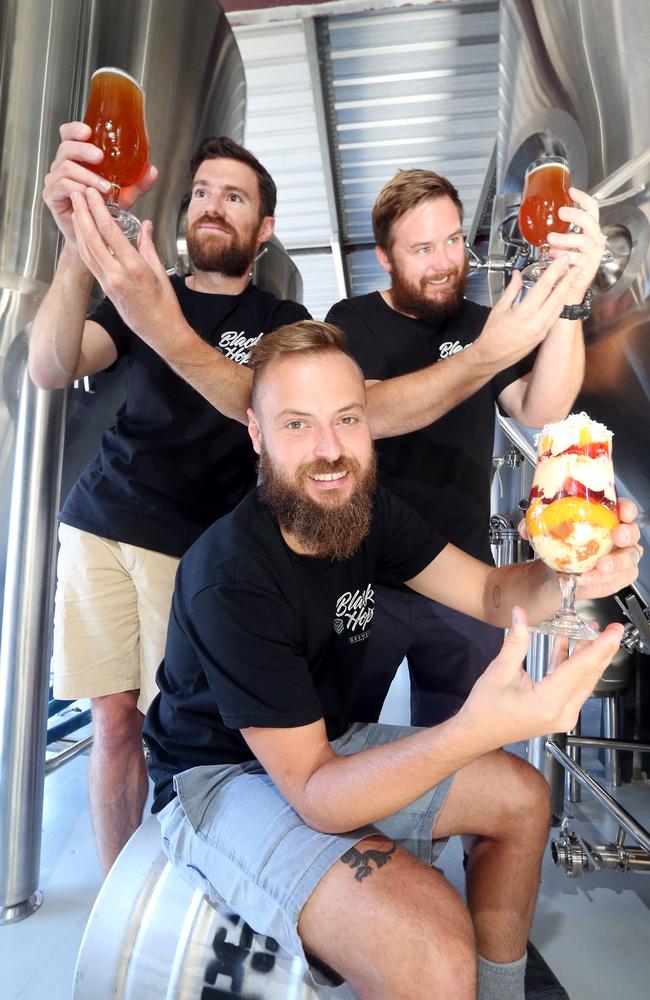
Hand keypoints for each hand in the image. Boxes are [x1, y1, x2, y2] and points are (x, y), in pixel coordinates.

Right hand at [43, 121, 157, 248]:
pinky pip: (62, 185)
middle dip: (83, 149)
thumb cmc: (103, 211)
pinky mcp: (51, 195)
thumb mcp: (123, 195)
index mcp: (76, 158)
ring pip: (65, 167)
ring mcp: (54, 179)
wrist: (93, 236)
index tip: (88, 131)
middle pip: (66, 147)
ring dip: (87, 176)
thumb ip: (137, 183)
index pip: (68, 135)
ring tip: (105, 187)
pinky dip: (77, 188)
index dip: (74, 129)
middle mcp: (63, 165)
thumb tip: (152, 170)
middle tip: (100, 157)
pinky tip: (89, 196)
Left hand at [70, 186, 182, 349]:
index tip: (93, 194)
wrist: (159, 331)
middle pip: (92, 238)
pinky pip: (90, 262)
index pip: (110, 232)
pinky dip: (83, 245)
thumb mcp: (160, 272)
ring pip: (87, 249)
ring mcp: (108, 282)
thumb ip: (148, 246)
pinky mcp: (104, 288)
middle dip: (83, 213)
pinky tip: (81, 234)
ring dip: (79, 227)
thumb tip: (145, 226)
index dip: (99, 210)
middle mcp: (116, 274)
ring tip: (76, 208)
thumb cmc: (164, 305)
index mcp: (134, 267)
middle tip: (77, 194)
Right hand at [460, 607, 623, 746]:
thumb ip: (515, 642)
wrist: (479, 733)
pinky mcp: (560, 713)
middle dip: (601, 649)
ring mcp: (564, 715)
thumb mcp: (499, 672)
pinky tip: (570, 646)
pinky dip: (574, 665)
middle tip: (612, 628)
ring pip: (584, 681)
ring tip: (589, 631)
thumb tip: (521, 616)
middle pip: (588, 676)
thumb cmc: (485, 709)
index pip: (579, 669)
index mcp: (548, 702)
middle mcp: (562, 712)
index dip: (598, 647)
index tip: (614, 632)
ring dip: (588, 656)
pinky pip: (574, 686)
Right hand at [472, 253, 583, 370]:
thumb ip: (512, 290)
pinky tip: (562, 295)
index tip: (562, 261)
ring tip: (572, 279)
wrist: (491, 358)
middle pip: (557, 297)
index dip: (554, 272)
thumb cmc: (492, 335)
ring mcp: (541, 331)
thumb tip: (518, 275)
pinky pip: (555, 316)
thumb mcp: (499, 309)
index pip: (543, 288)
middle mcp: (535, 323)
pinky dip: (560, 303)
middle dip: (568, 279)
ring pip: (559, 307)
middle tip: (576, 266)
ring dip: (567, 291)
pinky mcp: (543, 336)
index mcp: (522, 314)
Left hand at [518, 497, 641, 600]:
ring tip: (601, 565)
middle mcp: (617, 536)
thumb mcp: (548, 534)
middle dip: (627, 533)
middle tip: (617, 536)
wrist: (556, 575)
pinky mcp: (619, 575)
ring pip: (629, 557)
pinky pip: (620, 577)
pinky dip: (604, 579)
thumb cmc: (560, 548)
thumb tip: (526, 527)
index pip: (624, 508)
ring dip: (617, 561)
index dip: (627, 509)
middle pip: (632, 532)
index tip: (622, 511)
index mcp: (606, 518)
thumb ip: (537, 527)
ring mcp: (621, 556)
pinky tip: (589, 578)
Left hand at [547, 187, 606, 304]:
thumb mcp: (564, 244)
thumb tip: (542, 218)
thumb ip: (559, 231)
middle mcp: (595, 240)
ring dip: (565, 238)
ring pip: (583, 241)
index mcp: (590, 231)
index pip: (592, 209)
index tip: (571, 191)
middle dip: (575, 215)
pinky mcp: (589, 267)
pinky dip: (565, 256)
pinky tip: (554, 255)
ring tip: (551, 238)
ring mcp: (593, 254)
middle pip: (590, 222)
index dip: (583, 199)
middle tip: (561, 212)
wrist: (571, 287)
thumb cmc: (566, 264)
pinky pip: (578, 259)